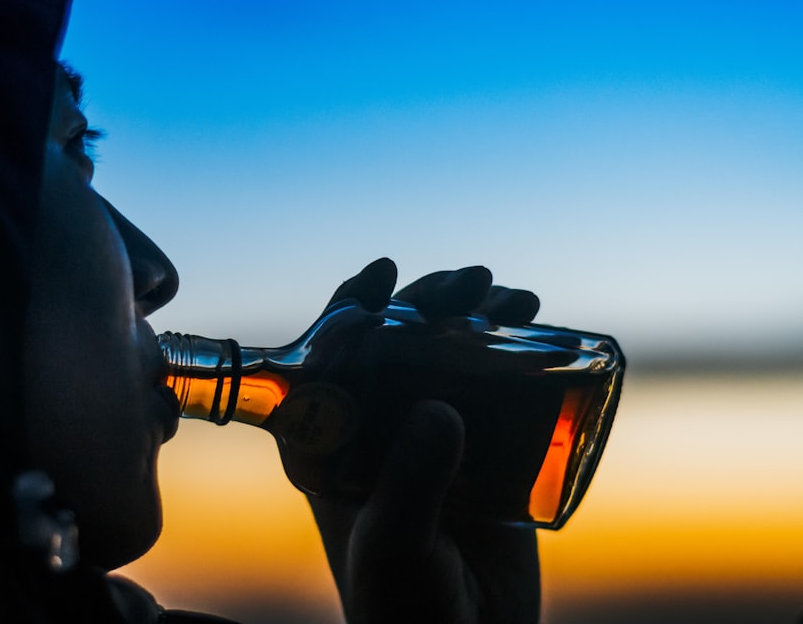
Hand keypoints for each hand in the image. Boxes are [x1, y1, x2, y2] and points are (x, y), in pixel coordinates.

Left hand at [308, 258, 541, 623]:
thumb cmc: (406, 608)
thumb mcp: (395, 544)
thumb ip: (411, 483)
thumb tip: (441, 410)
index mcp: (331, 445)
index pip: (330, 359)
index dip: (351, 307)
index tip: (383, 275)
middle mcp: (378, 431)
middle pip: (397, 344)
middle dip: (431, 301)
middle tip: (470, 284)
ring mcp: (433, 438)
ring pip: (450, 357)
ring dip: (478, 316)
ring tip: (515, 299)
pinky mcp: (486, 451)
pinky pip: (498, 387)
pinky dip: (515, 350)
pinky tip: (536, 326)